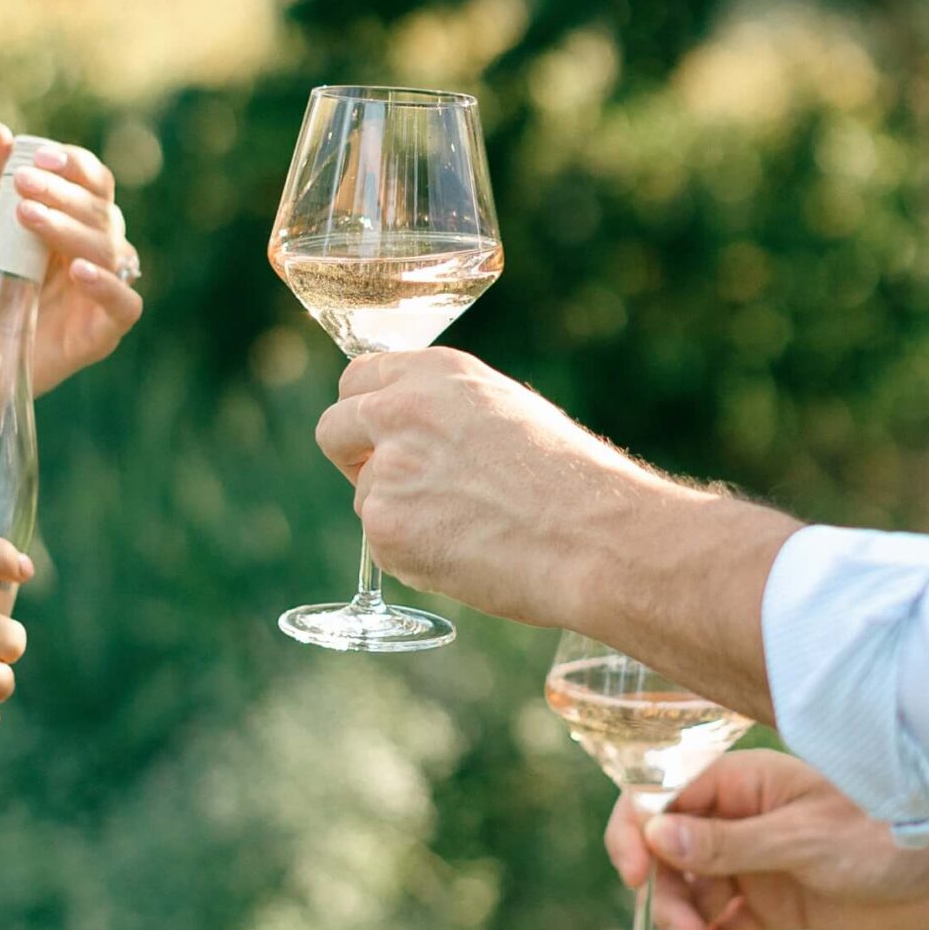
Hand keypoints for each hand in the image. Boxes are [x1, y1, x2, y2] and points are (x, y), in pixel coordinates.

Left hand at [0, 123, 142, 397]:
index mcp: (80, 222)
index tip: (38, 155)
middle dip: (61, 192)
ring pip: (109, 250)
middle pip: (100, 211)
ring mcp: (107, 289)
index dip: (74, 165)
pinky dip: (104, 284)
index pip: (95, 182)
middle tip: (20, 184)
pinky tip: (76, 270)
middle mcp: (101, 251)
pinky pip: (125, 303)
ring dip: (70, 228)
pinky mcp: (106, 330)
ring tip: (28, 217)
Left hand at [314, 347, 612, 625]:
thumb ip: (448, 412)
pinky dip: (412, 556)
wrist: (594, 537)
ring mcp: (387, 468)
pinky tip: (465, 555)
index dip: (366, 415)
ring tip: (469, 531)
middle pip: (333, 428)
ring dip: (399, 517)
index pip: (358, 380)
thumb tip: (417, 435)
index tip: (378, 438)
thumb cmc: (572, 482)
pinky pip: (381, 545)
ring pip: (364, 496)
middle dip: (352, 458)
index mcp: (436, 372)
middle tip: (396, 489)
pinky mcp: (384, 524)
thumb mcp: (508, 412)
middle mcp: (400, 409)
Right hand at [606, 748, 928, 929]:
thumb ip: (728, 842)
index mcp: (737, 784)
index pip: (658, 798)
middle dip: (670, 906)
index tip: (636, 879)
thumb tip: (656, 834)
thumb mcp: (804, 840)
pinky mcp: (770, 905)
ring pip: (692, 903)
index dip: (636, 836)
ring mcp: (750, 864)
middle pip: (669, 862)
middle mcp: (734, 821)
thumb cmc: (885, 832)